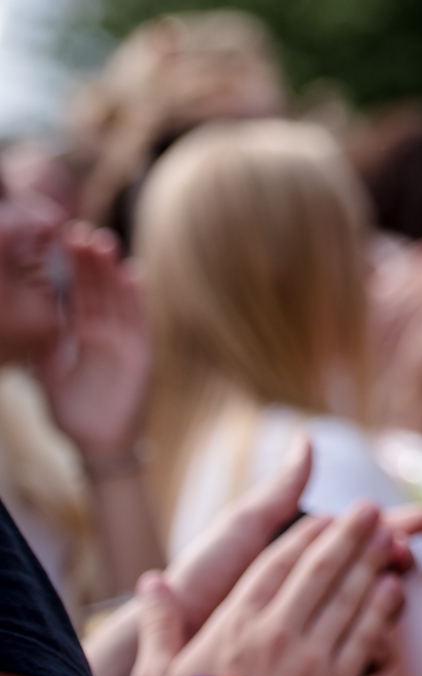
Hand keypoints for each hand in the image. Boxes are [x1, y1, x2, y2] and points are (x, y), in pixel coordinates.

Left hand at [38, 223, 148, 458]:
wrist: (96, 444)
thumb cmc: (74, 413)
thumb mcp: (48, 375)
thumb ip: (43, 348)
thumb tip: (27, 322)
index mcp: (84, 335)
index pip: (77, 294)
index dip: (70, 270)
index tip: (59, 241)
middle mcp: (106, 333)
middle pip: (98, 289)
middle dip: (89, 261)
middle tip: (78, 231)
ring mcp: (125, 341)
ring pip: (119, 298)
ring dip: (112, 271)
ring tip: (103, 243)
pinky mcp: (141, 353)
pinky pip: (140, 321)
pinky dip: (137, 298)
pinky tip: (132, 273)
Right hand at [132, 503, 405, 675]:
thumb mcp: (156, 675)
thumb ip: (159, 624)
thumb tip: (150, 582)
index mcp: (235, 623)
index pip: (276, 565)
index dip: (304, 537)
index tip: (323, 518)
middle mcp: (278, 631)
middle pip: (321, 571)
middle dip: (348, 536)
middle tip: (369, 510)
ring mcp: (312, 656)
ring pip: (349, 597)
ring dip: (370, 564)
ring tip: (389, 538)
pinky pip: (366, 636)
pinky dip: (381, 609)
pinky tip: (393, 589)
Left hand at [162, 438, 419, 635]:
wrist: (171, 641)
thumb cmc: (200, 581)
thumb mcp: (240, 531)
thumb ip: (279, 494)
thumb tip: (307, 439)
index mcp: (301, 560)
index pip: (359, 539)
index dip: (393, 525)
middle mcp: (314, 594)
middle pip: (375, 571)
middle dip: (400, 554)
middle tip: (410, 543)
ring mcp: (318, 632)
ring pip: (375, 612)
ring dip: (393, 594)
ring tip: (396, 578)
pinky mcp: (316, 670)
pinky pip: (361, 657)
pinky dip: (378, 642)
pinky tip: (380, 630)